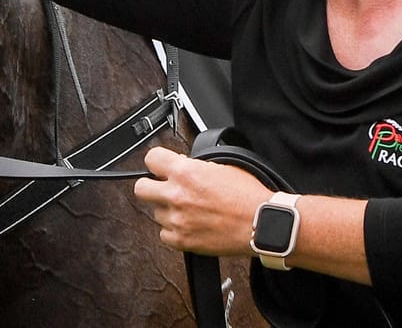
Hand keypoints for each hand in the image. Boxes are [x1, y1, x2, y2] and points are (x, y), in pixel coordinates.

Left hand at [131, 145, 273, 256]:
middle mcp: (176, 195)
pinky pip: (164, 234)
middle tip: (164, 189)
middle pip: (141, 189)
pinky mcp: (182, 241)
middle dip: (152, 186)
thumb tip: (182, 164)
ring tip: (188, 210)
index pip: (150, 159)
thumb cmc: (247, 196)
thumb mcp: (221, 166)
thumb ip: (195, 166)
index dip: (156, 162)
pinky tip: (189, 225)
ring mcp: (177, 220)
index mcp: (185, 172)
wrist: (260, 223)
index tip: (160, 166)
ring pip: (155, 213)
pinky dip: (174, 231)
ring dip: (167, 210)